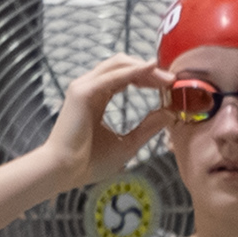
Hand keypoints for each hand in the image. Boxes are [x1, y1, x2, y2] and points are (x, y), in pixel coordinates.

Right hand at [44, 54, 169, 186]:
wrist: (65, 172)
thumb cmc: (89, 162)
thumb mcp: (128, 144)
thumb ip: (148, 127)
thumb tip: (169, 114)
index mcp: (97, 97)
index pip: (125, 76)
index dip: (148, 77)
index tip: (169, 86)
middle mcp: (90, 87)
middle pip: (123, 65)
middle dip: (150, 70)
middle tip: (172, 80)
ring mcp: (84, 87)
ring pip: (118, 65)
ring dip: (145, 69)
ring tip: (167, 78)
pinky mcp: (82, 92)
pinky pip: (112, 76)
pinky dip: (133, 72)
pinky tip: (151, 70)